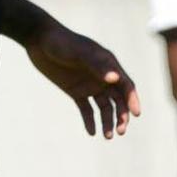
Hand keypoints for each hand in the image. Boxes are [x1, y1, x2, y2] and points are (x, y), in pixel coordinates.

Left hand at [25, 23, 140, 138]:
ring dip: (107, 122)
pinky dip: (90, 121)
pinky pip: (86, 109)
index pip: (126, 86)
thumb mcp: (80, 52)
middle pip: (118, 100)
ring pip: (104, 107)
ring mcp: (90, 85)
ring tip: (107, 136)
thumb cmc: (62, 42)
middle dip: (121, 116)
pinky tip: (92, 132)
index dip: (132, 100)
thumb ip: (98, 65)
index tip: (136, 114)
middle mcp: (103, 77)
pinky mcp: (76, 91)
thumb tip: (116, 79)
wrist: (39, 40)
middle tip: (120, 132)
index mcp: (109, 65)